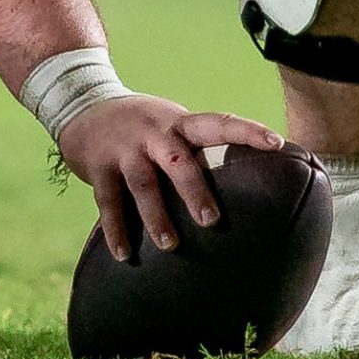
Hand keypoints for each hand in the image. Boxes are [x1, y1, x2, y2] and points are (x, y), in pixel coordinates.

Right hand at [54, 93, 282, 261]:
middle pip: (178, 160)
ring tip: (169, 246)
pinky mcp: (99, 165)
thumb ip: (196, 151)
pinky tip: (123, 254)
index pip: (218, 122)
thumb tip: (242, 184)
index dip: (247, 131)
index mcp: (179, 123)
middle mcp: (154, 133)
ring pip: (143, 184)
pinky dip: (115, 229)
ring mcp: (125, 148)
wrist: (83, 104)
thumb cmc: (142, 126)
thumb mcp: (171, 125)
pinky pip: (108, 200)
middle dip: (195, 190)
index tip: (276, 143)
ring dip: (156, 216)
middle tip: (211, 221)